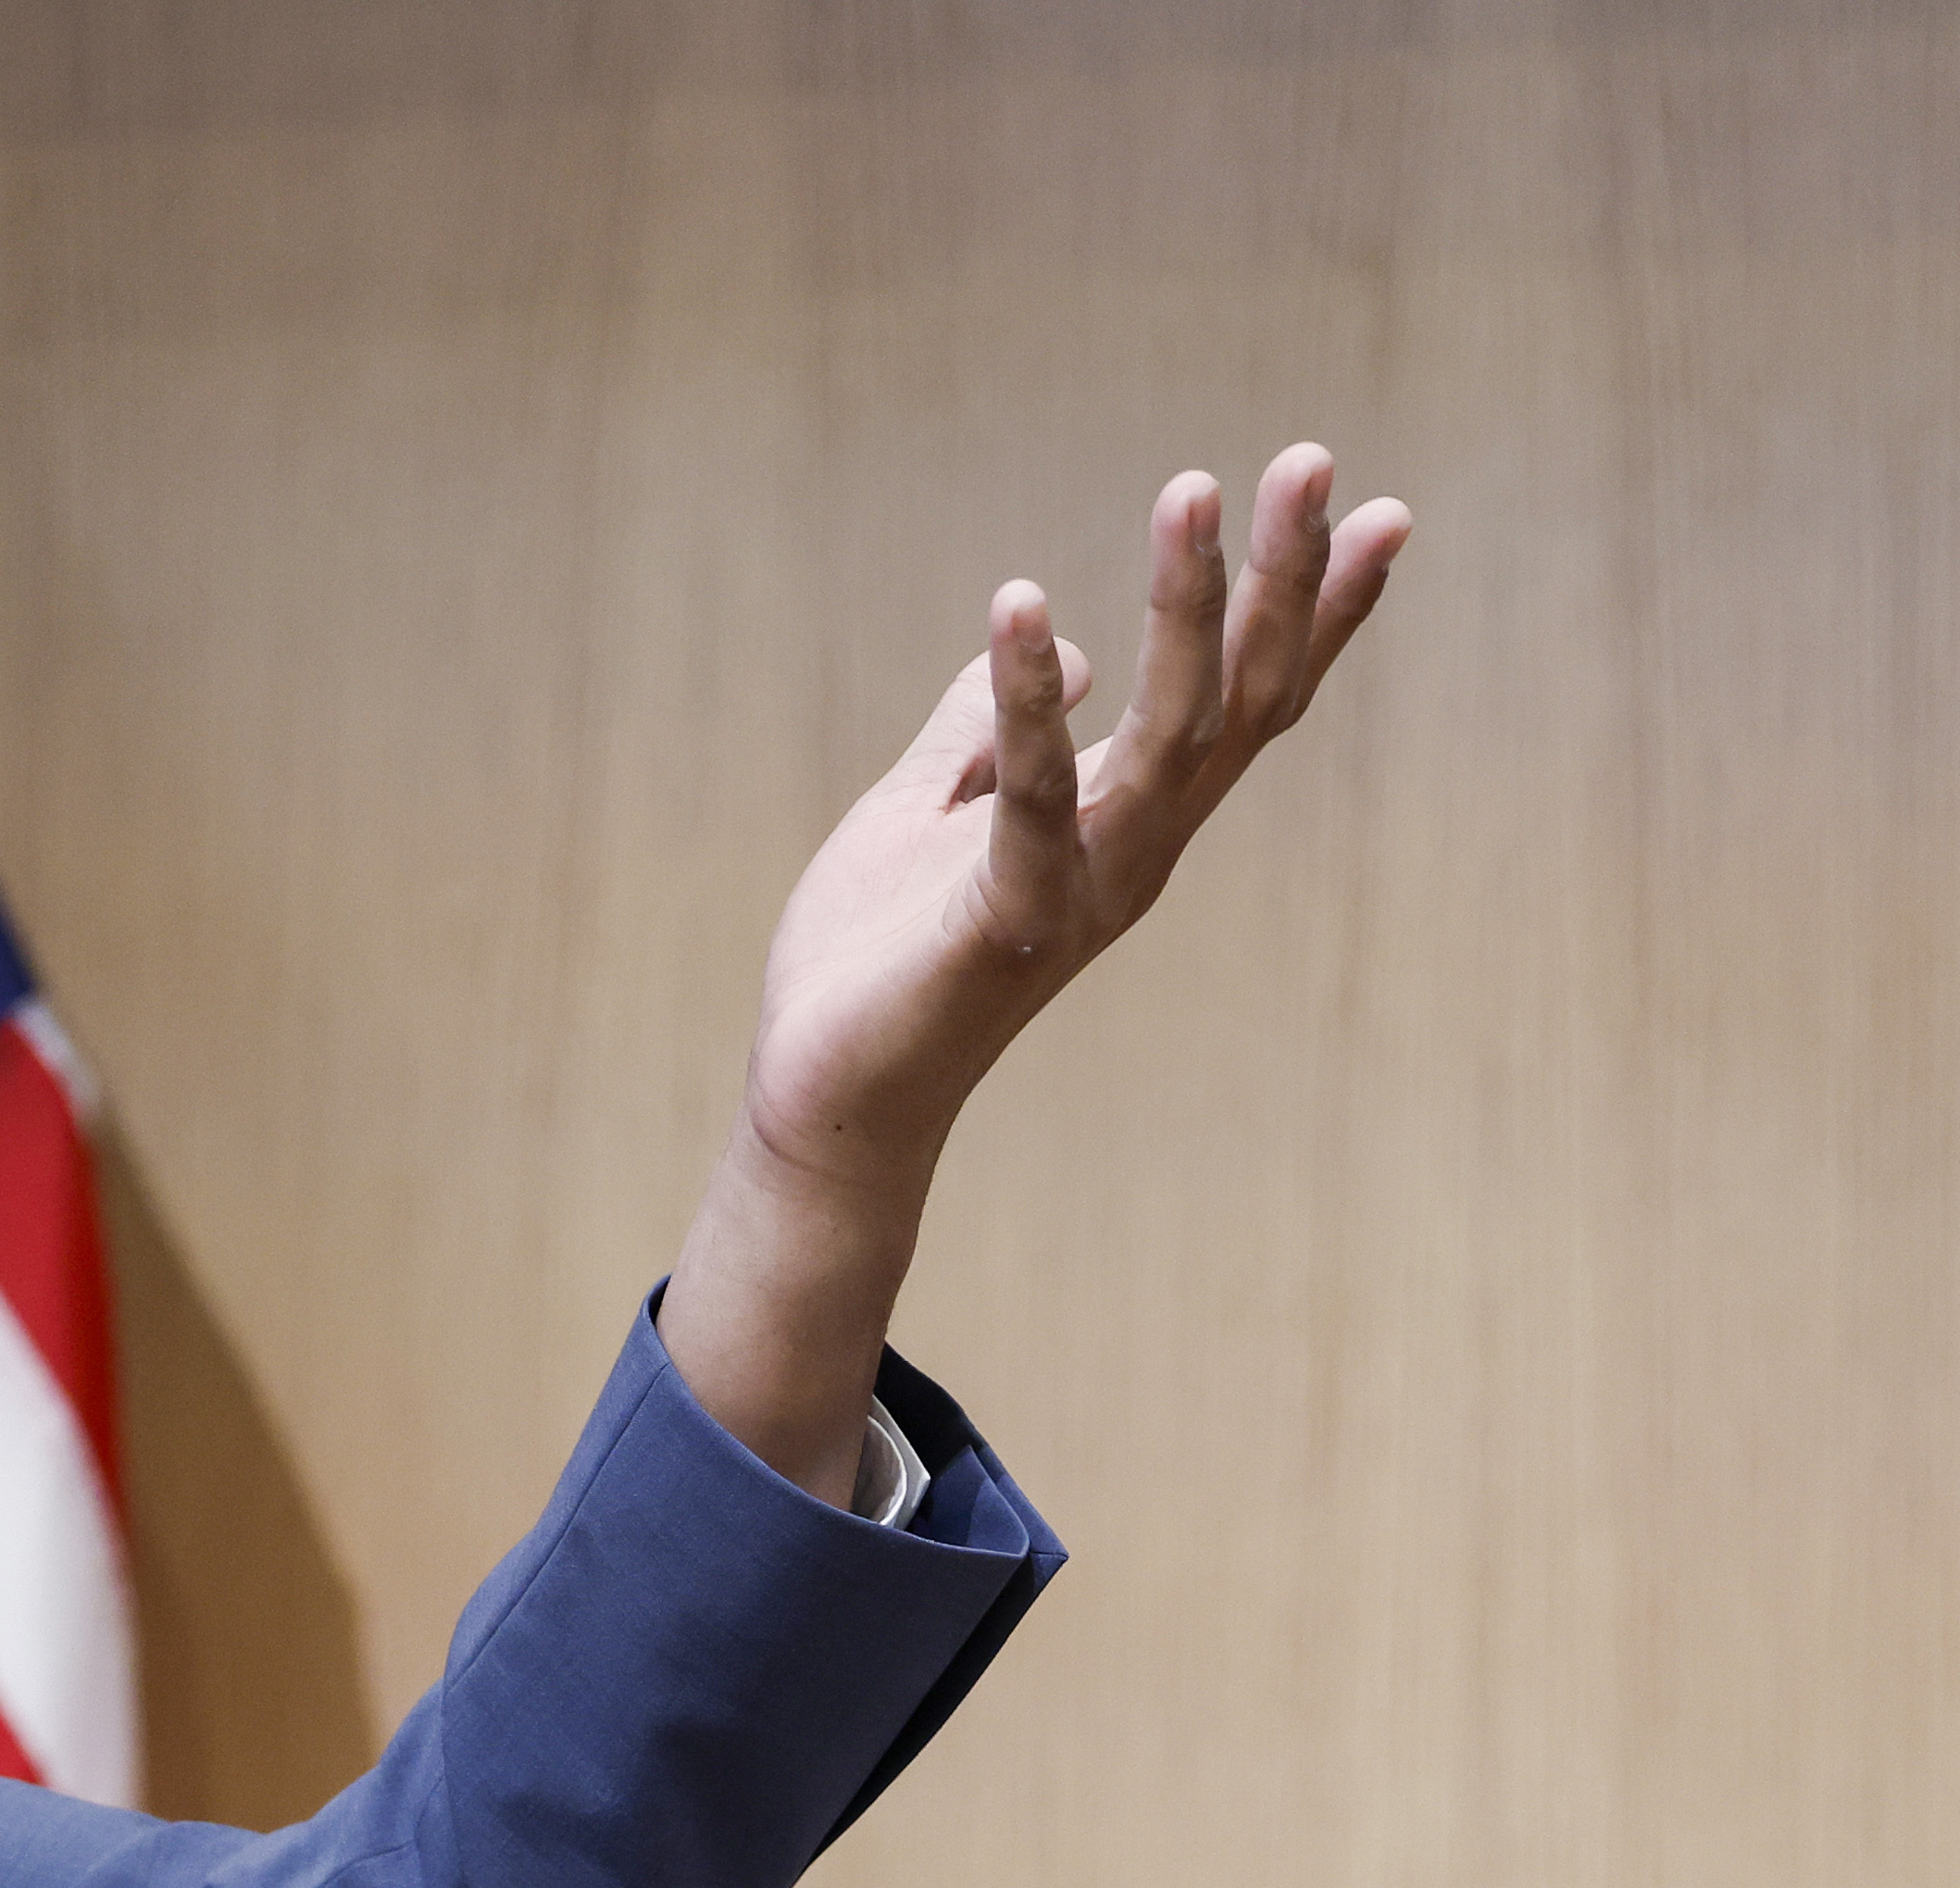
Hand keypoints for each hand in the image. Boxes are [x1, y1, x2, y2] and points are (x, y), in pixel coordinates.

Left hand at [661, 445, 1410, 1501]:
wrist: (828, 1100)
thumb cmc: (879, 961)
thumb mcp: (932, 809)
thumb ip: (987, 731)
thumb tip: (1060, 652)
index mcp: (1127, 821)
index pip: (1248, 700)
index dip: (1317, 611)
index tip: (1386, 511)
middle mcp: (1132, 851)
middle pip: (1239, 698)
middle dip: (1284, 579)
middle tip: (1315, 459)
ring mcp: (1078, 887)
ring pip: (1167, 731)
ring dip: (1185, 606)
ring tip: (1195, 488)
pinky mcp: (1000, 920)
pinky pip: (1028, 799)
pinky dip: (1023, 705)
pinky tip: (1018, 607)